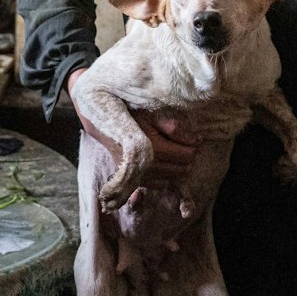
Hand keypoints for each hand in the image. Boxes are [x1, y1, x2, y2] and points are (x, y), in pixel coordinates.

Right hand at [69, 69, 197, 190]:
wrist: (100, 118)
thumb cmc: (129, 111)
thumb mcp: (153, 113)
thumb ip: (175, 127)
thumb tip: (196, 141)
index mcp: (153, 150)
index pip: (187, 155)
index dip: (193, 146)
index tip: (193, 137)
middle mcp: (146, 168)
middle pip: (182, 169)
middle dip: (186, 156)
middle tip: (183, 142)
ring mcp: (139, 176)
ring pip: (172, 178)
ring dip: (176, 166)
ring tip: (173, 150)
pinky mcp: (133, 180)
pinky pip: (159, 184)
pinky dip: (165, 175)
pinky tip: (162, 161)